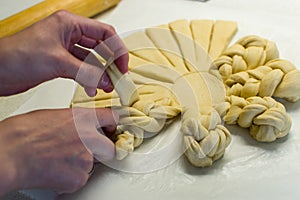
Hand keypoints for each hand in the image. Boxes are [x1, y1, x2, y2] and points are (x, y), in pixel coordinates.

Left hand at [0, 10, 127, 96]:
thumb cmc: (15, 56)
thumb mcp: (56, 61)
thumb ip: (85, 72)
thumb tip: (105, 81)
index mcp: (69, 24)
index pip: (104, 33)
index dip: (117, 49)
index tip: (123, 66)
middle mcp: (69, 34)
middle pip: (100, 46)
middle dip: (110, 63)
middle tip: (117, 78)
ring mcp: (65, 49)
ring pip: (92, 60)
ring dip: (100, 73)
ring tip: (106, 86)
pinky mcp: (61, 62)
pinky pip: (82, 69)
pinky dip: (89, 79)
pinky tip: (92, 88)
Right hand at [0, 107, 116, 195]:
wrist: (10, 154)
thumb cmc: (23, 133)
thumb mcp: (54, 116)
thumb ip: (74, 121)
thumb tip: (80, 127)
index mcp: (83, 118)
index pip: (112, 117)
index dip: (111, 124)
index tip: (111, 128)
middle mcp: (90, 137)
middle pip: (110, 147)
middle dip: (101, 150)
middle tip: (84, 150)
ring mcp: (86, 159)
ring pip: (93, 164)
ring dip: (82, 163)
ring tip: (60, 160)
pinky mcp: (79, 178)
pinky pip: (82, 178)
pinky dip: (72, 176)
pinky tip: (56, 170)